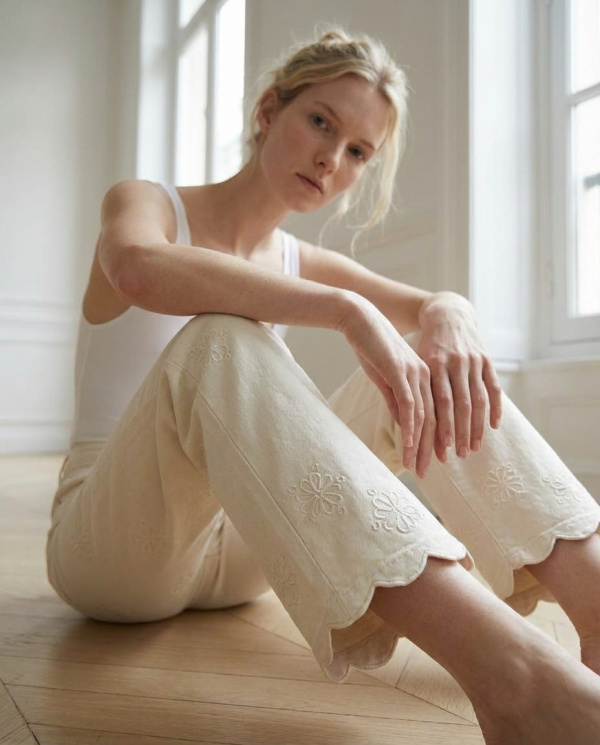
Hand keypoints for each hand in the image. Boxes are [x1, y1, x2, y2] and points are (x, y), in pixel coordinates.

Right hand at [338, 293, 436, 476]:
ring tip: (415, 465)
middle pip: (433, 419)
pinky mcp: (400, 370)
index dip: (432, 441)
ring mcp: (414, 373)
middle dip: (429, 449)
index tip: (428, 463)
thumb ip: (396, 400)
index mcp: (426, 377)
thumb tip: (404, 424)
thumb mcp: (386, 378)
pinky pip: (408, 403)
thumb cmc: (371, 346)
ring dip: (419, 443)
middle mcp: (426, 376)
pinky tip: (408, 443)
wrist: (359, 319)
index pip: (435, 415)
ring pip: (423, 415)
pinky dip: (409, 425)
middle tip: (424, 473)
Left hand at [416, 292, 501, 463]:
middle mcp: (455, 362)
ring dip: (478, 427)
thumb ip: (413, 388)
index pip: (439, 403)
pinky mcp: (487, 359)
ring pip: (478, 399)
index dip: (441, 427)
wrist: (447, 315)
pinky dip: (495, 408)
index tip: (440, 450)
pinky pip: (494, 387)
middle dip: (461, 433)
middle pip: (460, 405)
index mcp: (434, 364)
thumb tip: (406, 424)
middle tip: (459, 456)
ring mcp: (473, 361)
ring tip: (474, 448)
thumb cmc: (424, 346)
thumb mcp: (414, 361)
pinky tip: (494, 427)